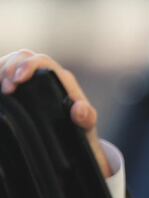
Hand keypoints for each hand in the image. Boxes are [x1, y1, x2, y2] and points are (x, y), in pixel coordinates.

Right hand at [0, 50, 111, 177]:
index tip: (18, 80)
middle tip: (6, 89)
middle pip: (22, 57)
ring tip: (0, 90)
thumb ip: (87, 117)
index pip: (41, 61)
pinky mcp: (20, 87)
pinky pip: (4, 75)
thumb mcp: (87, 124)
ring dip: (1, 71)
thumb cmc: (81, 127)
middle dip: (10, 68)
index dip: (28, 65)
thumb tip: (78, 109)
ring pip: (10, 63)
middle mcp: (44, 73)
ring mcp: (30, 79)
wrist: (73, 138)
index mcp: (61, 77)